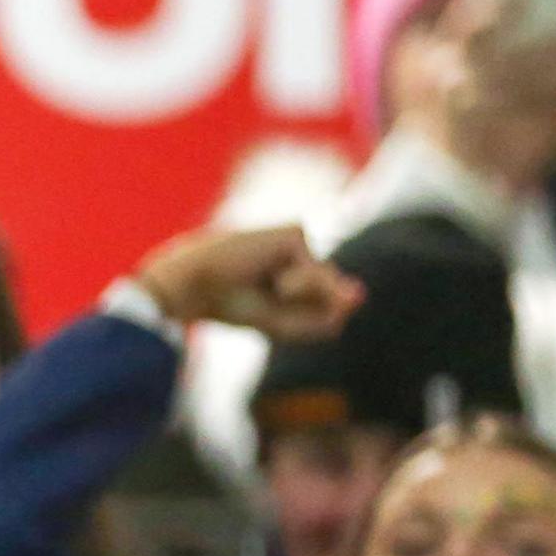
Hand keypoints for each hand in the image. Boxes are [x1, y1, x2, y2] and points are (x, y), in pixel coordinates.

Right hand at [135, 223, 361, 339]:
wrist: (195, 284)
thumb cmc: (229, 305)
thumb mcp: (284, 324)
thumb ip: (327, 315)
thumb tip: (360, 294)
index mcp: (289, 276)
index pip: (323, 308)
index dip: (298, 322)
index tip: (259, 312)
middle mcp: (296, 258)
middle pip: (330, 295)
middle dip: (302, 308)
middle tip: (261, 298)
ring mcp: (297, 244)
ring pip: (328, 283)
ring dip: (297, 296)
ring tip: (263, 283)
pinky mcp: (295, 232)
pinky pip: (316, 272)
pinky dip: (294, 282)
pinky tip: (266, 270)